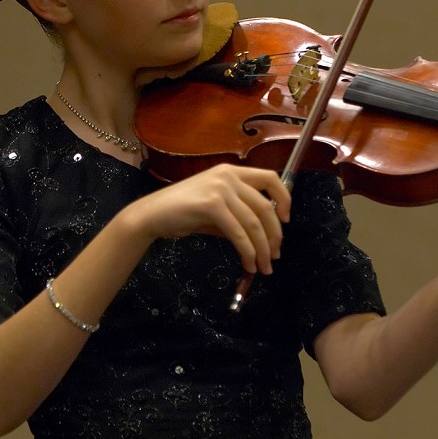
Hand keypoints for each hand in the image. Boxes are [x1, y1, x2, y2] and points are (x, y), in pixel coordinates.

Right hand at [121, 163, 290, 274]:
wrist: (152, 215)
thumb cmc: (182, 212)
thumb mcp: (216, 209)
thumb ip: (239, 215)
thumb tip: (264, 237)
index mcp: (232, 171)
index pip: (270, 178)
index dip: (284, 199)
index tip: (285, 221)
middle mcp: (228, 176)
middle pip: (265, 207)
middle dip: (274, 236)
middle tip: (274, 256)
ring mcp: (220, 189)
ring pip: (254, 223)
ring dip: (262, 249)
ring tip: (263, 266)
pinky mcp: (211, 205)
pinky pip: (238, 233)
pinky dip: (247, 252)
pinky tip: (248, 264)